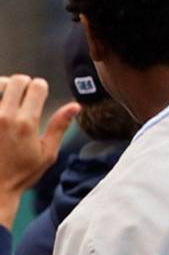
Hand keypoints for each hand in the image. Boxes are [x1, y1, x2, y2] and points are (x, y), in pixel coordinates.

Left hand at [0, 75, 79, 228]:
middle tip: (24, 94)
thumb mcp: (47, 153)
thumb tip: (76, 106)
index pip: (37, 86)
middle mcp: (5, 116)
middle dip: (24, 83)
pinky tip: (0, 106)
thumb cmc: (19, 174)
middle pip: (16, 80)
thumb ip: (59, 126)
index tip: (40, 95)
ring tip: (7, 96)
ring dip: (4, 86)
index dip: (41, 87)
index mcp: (26, 123)